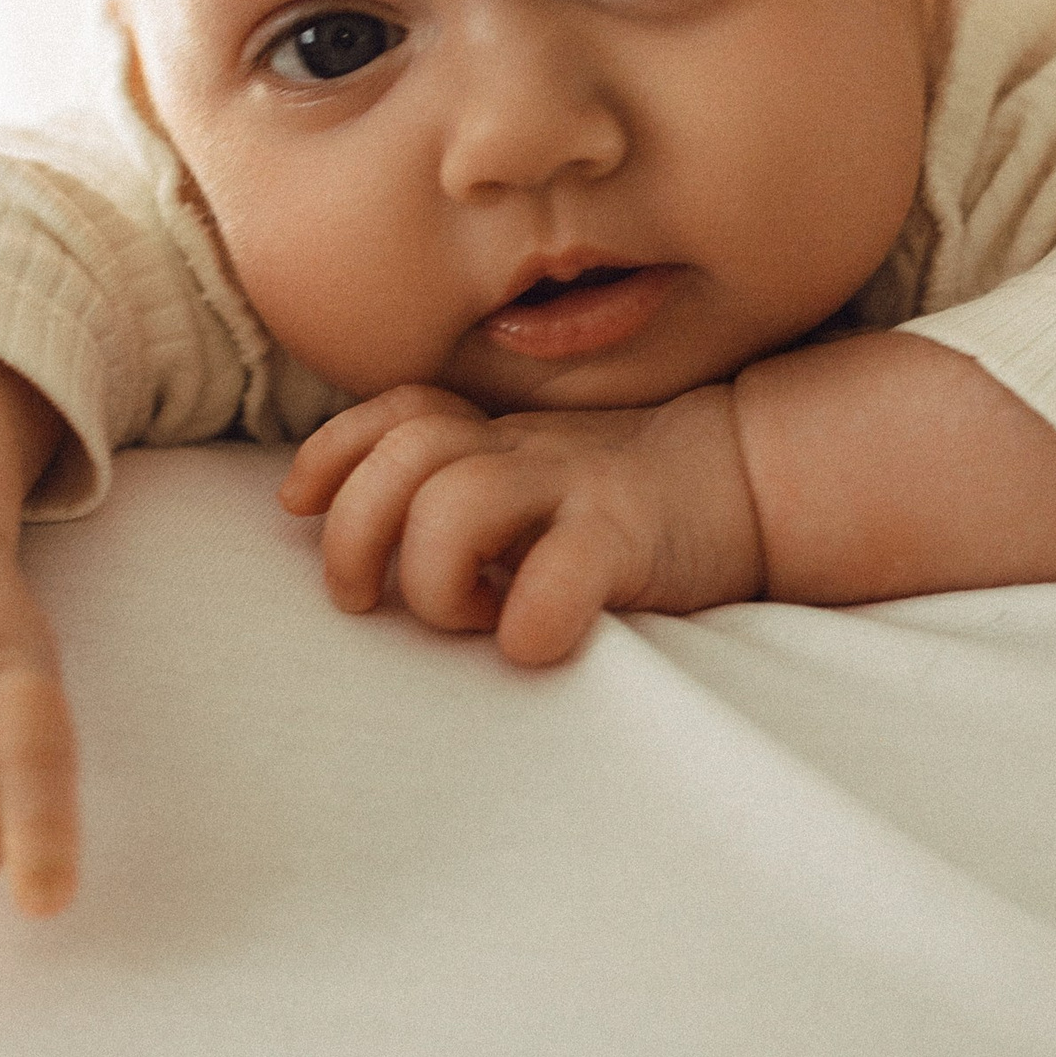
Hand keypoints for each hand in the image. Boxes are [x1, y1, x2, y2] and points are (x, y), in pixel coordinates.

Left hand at [280, 383, 766, 666]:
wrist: (757, 479)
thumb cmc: (624, 499)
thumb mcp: (532, 471)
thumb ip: (459, 482)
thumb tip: (349, 536)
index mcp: (497, 435)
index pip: (394, 412)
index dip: (330, 453)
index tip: (298, 505)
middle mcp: (526, 452)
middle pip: (402, 455)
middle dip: (354, 533)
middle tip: (366, 598)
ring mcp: (576, 489)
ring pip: (456, 504)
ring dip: (432, 577)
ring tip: (462, 617)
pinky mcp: (629, 539)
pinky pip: (562, 574)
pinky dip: (529, 621)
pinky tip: (529, 643)